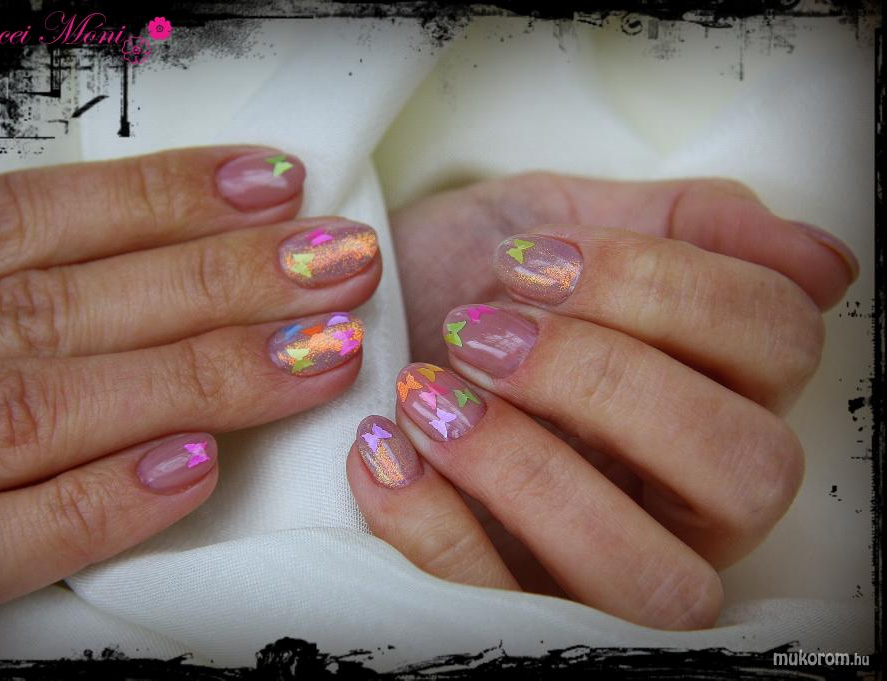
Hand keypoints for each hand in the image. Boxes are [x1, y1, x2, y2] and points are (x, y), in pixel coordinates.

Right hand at [0, 146, 380, 658]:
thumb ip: (11, 310)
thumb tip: (181, 268)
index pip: (20, 222)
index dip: (157, 196)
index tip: (277, 184)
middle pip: (55, 305)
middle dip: (217, 278)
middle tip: (341, 262)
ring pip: (38, 410)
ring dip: (195, 377)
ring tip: (320, 355)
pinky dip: (95, 504)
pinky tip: (201, 471)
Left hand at [347, 173, 855, 629]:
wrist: (342, 337)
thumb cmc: (452, 279)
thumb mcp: (552, 216)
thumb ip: (682, 222)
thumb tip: (821, 262)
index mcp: (717, 389)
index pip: (780, 341)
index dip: (662, 285)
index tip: (534, 258)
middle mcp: (689, 500)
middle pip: (748, 468)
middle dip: (603, 380)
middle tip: (482, 331)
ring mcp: (608, 572)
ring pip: (654, 577)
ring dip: (530, 469)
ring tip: (429, 393)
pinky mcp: (517, 616)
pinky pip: (509, 615)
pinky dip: (438, 524)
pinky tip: (384, 445)